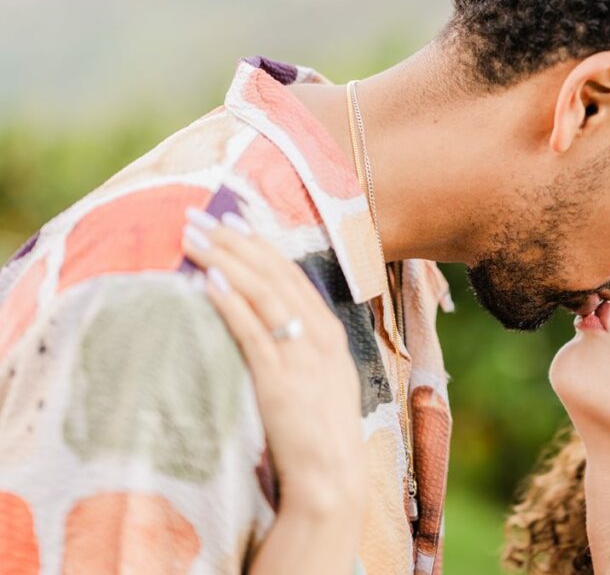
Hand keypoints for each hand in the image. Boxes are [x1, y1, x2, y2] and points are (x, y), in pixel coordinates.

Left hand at [180, 208, 366, 520]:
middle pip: (273, 274)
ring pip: (261, 293)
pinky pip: (251, 331)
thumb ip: (303, 349)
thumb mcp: (325, 381)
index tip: (232, 221)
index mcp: (331, 334)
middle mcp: (319, 336)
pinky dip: (230, 303)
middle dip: (235, 241)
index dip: (260, 245)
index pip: (292, 276)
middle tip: (201, 216)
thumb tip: (271, 323)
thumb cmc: (323, 435)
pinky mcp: (279, 378)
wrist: (332, 478)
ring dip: (225, 260)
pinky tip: (208, 282)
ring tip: (193, 238)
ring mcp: (301, 356)